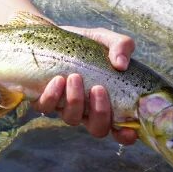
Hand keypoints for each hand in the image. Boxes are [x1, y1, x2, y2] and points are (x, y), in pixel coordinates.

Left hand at [34, 25, 138, 145]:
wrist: (52, 35)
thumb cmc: (85, 43)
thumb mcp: (106, 39)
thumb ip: (122, 46)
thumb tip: (121, 64)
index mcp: (108, 102)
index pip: (120, 130)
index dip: (126, 136)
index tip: (129, 130)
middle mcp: (87, 110)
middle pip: (97, 129)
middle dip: (100, 113)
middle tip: (98, 88)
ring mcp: (65, 107)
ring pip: (72, 119)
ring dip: (75, 100)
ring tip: (75, 77)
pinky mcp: (43, 99)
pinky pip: (46, 107)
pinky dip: (52, 96)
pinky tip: (58, 79)